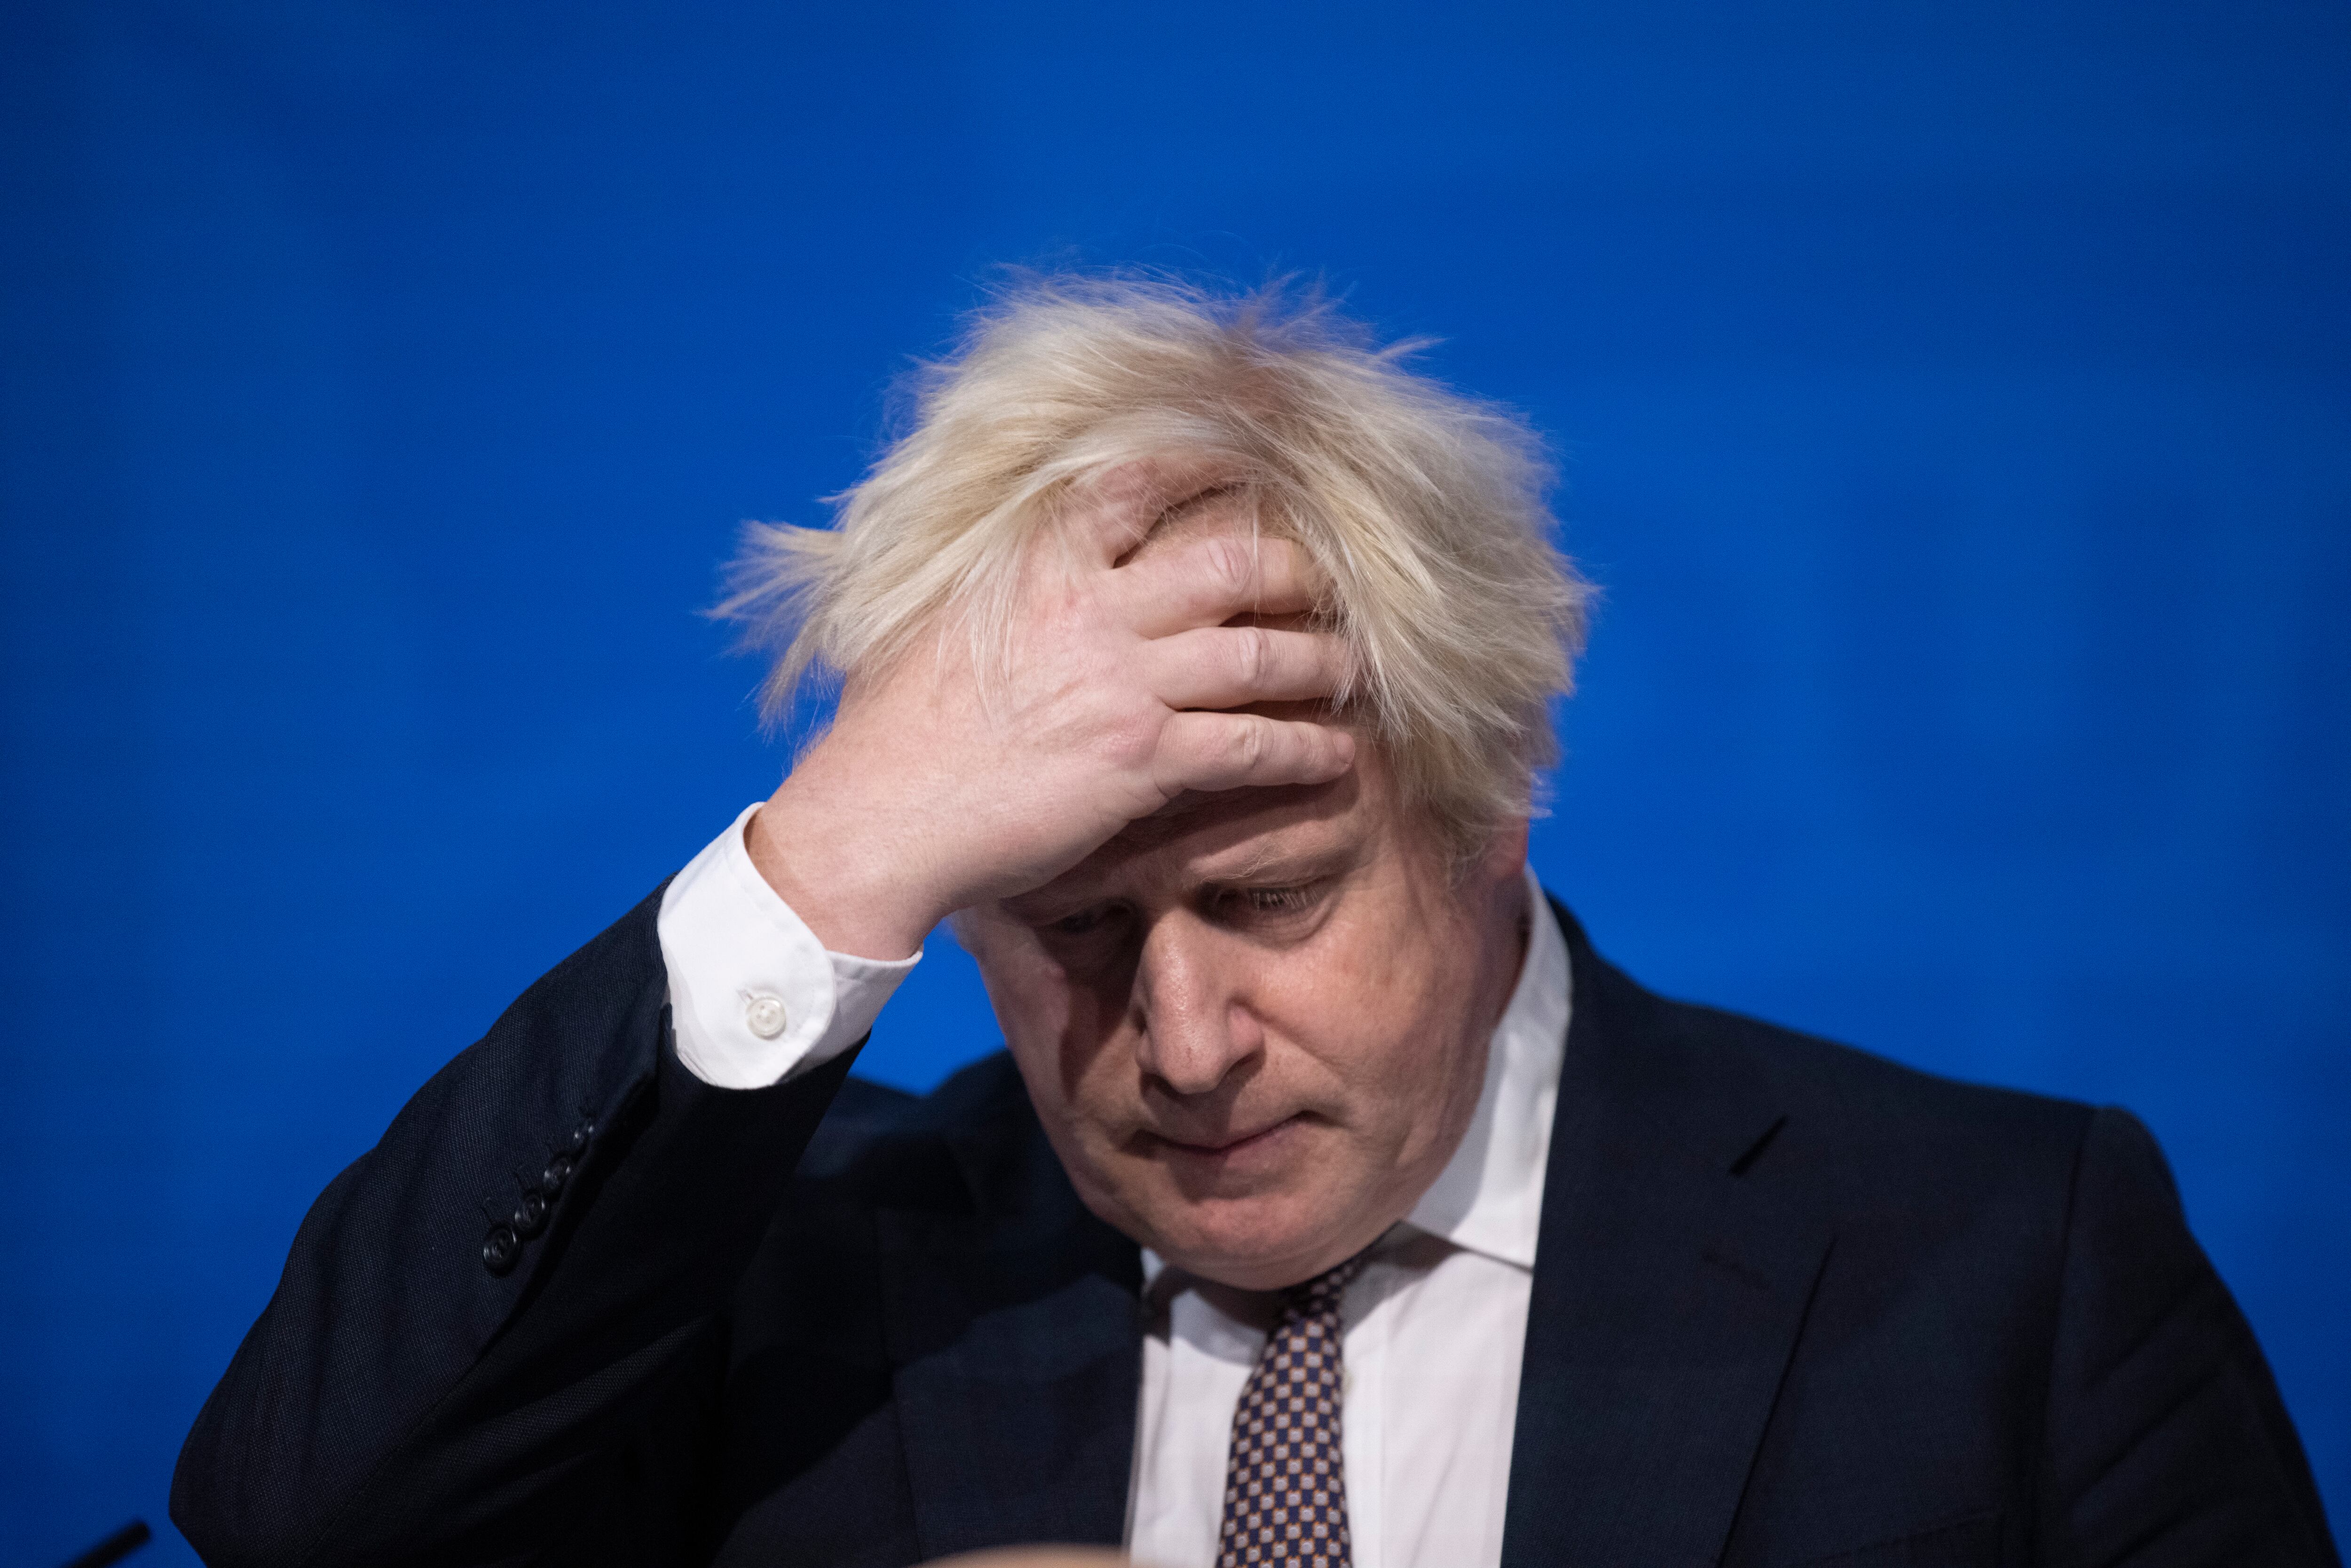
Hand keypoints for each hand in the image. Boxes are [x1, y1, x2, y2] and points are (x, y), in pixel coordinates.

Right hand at [747, 464, 1356, 958]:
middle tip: (1334, 582)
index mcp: (1038, 562)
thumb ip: (1001, 585)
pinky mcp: (1140, 760)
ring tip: (1354, 669)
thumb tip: (1023, 568)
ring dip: (1320, 661)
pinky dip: (1305, 750)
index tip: (1256, 469)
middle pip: (1232, 560)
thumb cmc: (893, 732)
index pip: (1139, 484)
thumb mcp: (941, 622)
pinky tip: (1338, 757)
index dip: (1209, 468)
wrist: (876, 819)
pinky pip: (1251, 744)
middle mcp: (1091, 607)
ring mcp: (1121, 682)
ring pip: (1259, 653)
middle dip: (1296, 569)